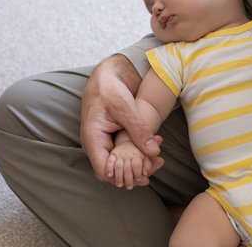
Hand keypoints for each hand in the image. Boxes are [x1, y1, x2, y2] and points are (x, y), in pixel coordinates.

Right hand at [80, 55, 163, 184]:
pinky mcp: (112, 139)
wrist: (108, 76)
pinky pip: (124, 153)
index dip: (125, 176)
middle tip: (159, 163)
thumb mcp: (125, 107)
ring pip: (121, 163)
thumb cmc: (111, 88)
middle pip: (115, 171)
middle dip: (137, 171)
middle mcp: (96, 145)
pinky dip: (139, 153)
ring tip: (159, 156)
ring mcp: (103, 143)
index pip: (104, 171)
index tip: (146, 171)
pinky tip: (154, 146)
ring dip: (140, 162)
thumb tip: (153, 152)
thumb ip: (138, 129)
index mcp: (93, 139)